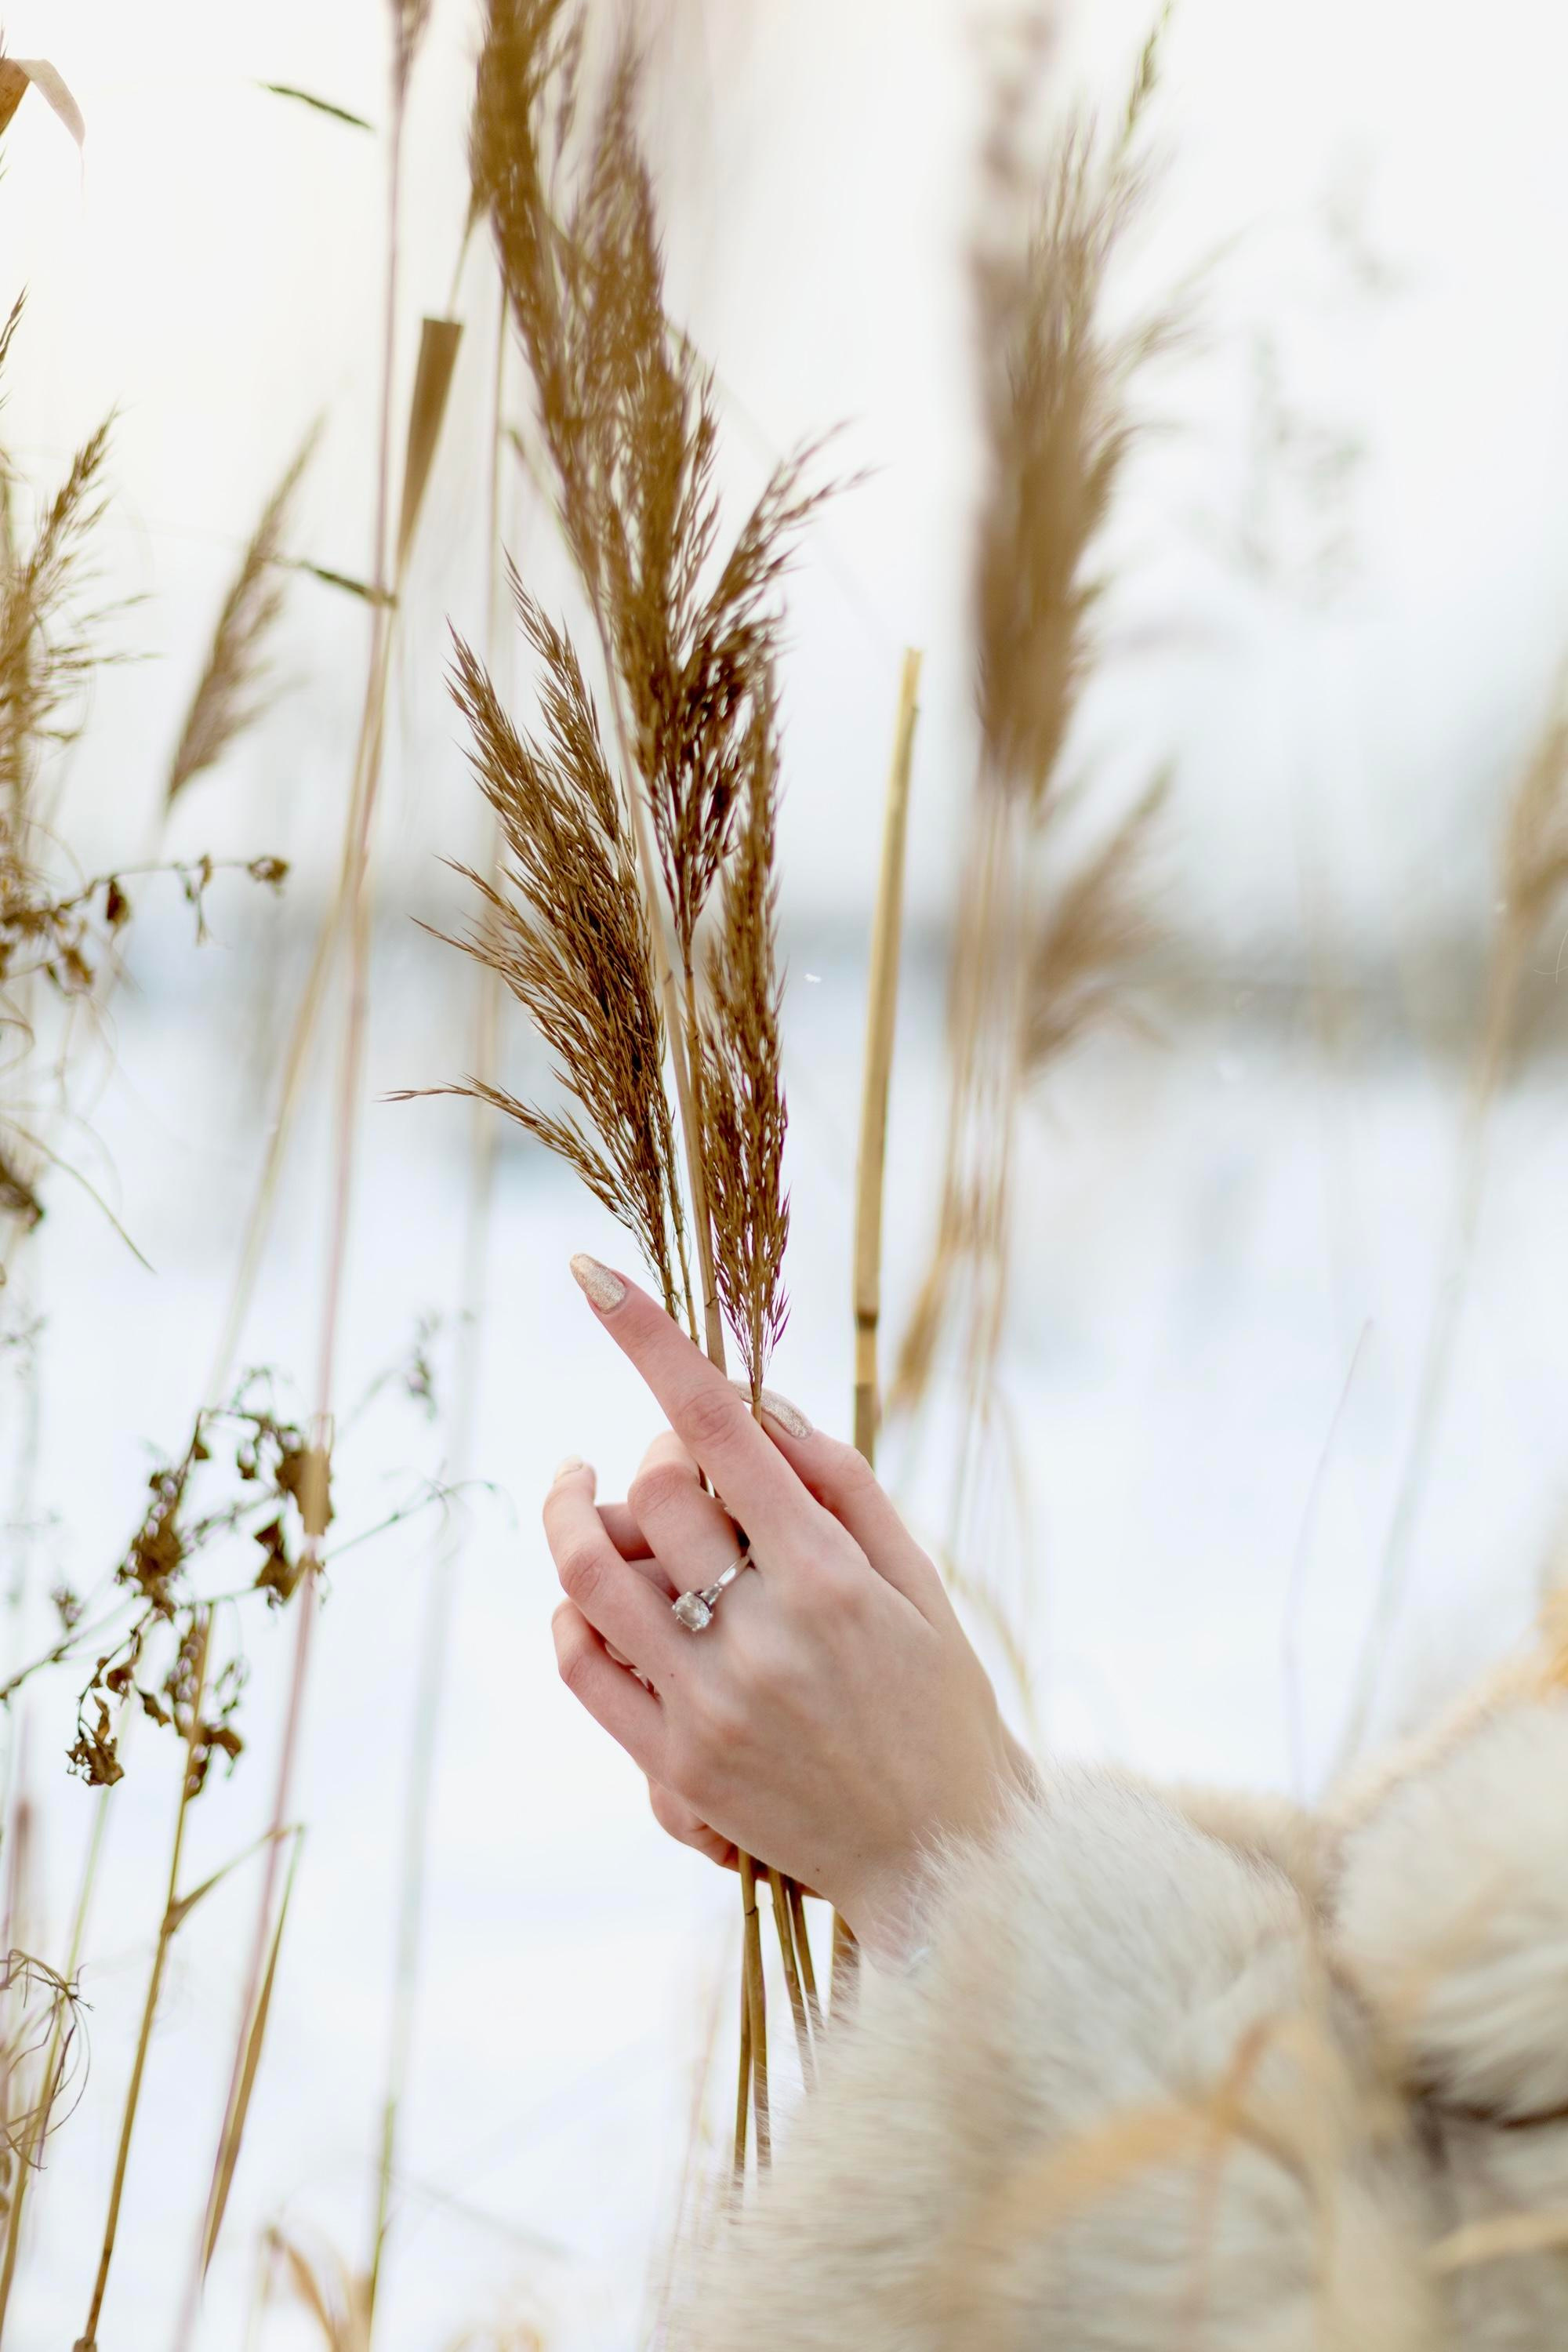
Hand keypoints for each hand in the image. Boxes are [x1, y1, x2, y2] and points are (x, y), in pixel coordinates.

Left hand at [544, 1255, 1027, 1959]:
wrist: (945, 1863)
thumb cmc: (943, 1708)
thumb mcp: (919, 1584)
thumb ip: (840, 1486)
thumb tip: (754, 1405)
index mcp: (830, 1579)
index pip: (721, 1430)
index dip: (651, 1341)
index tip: (592, 1274)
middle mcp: (762, 1637)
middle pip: (651, 1490)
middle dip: (650, 1447)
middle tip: (673, 1456)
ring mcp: (707, 1706)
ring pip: (590, 1574)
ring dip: (572, 1513)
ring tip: (580, 1488)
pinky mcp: (672, 1770)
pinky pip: (581, 1664)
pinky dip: (573, 1609)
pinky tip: (594, 1591)